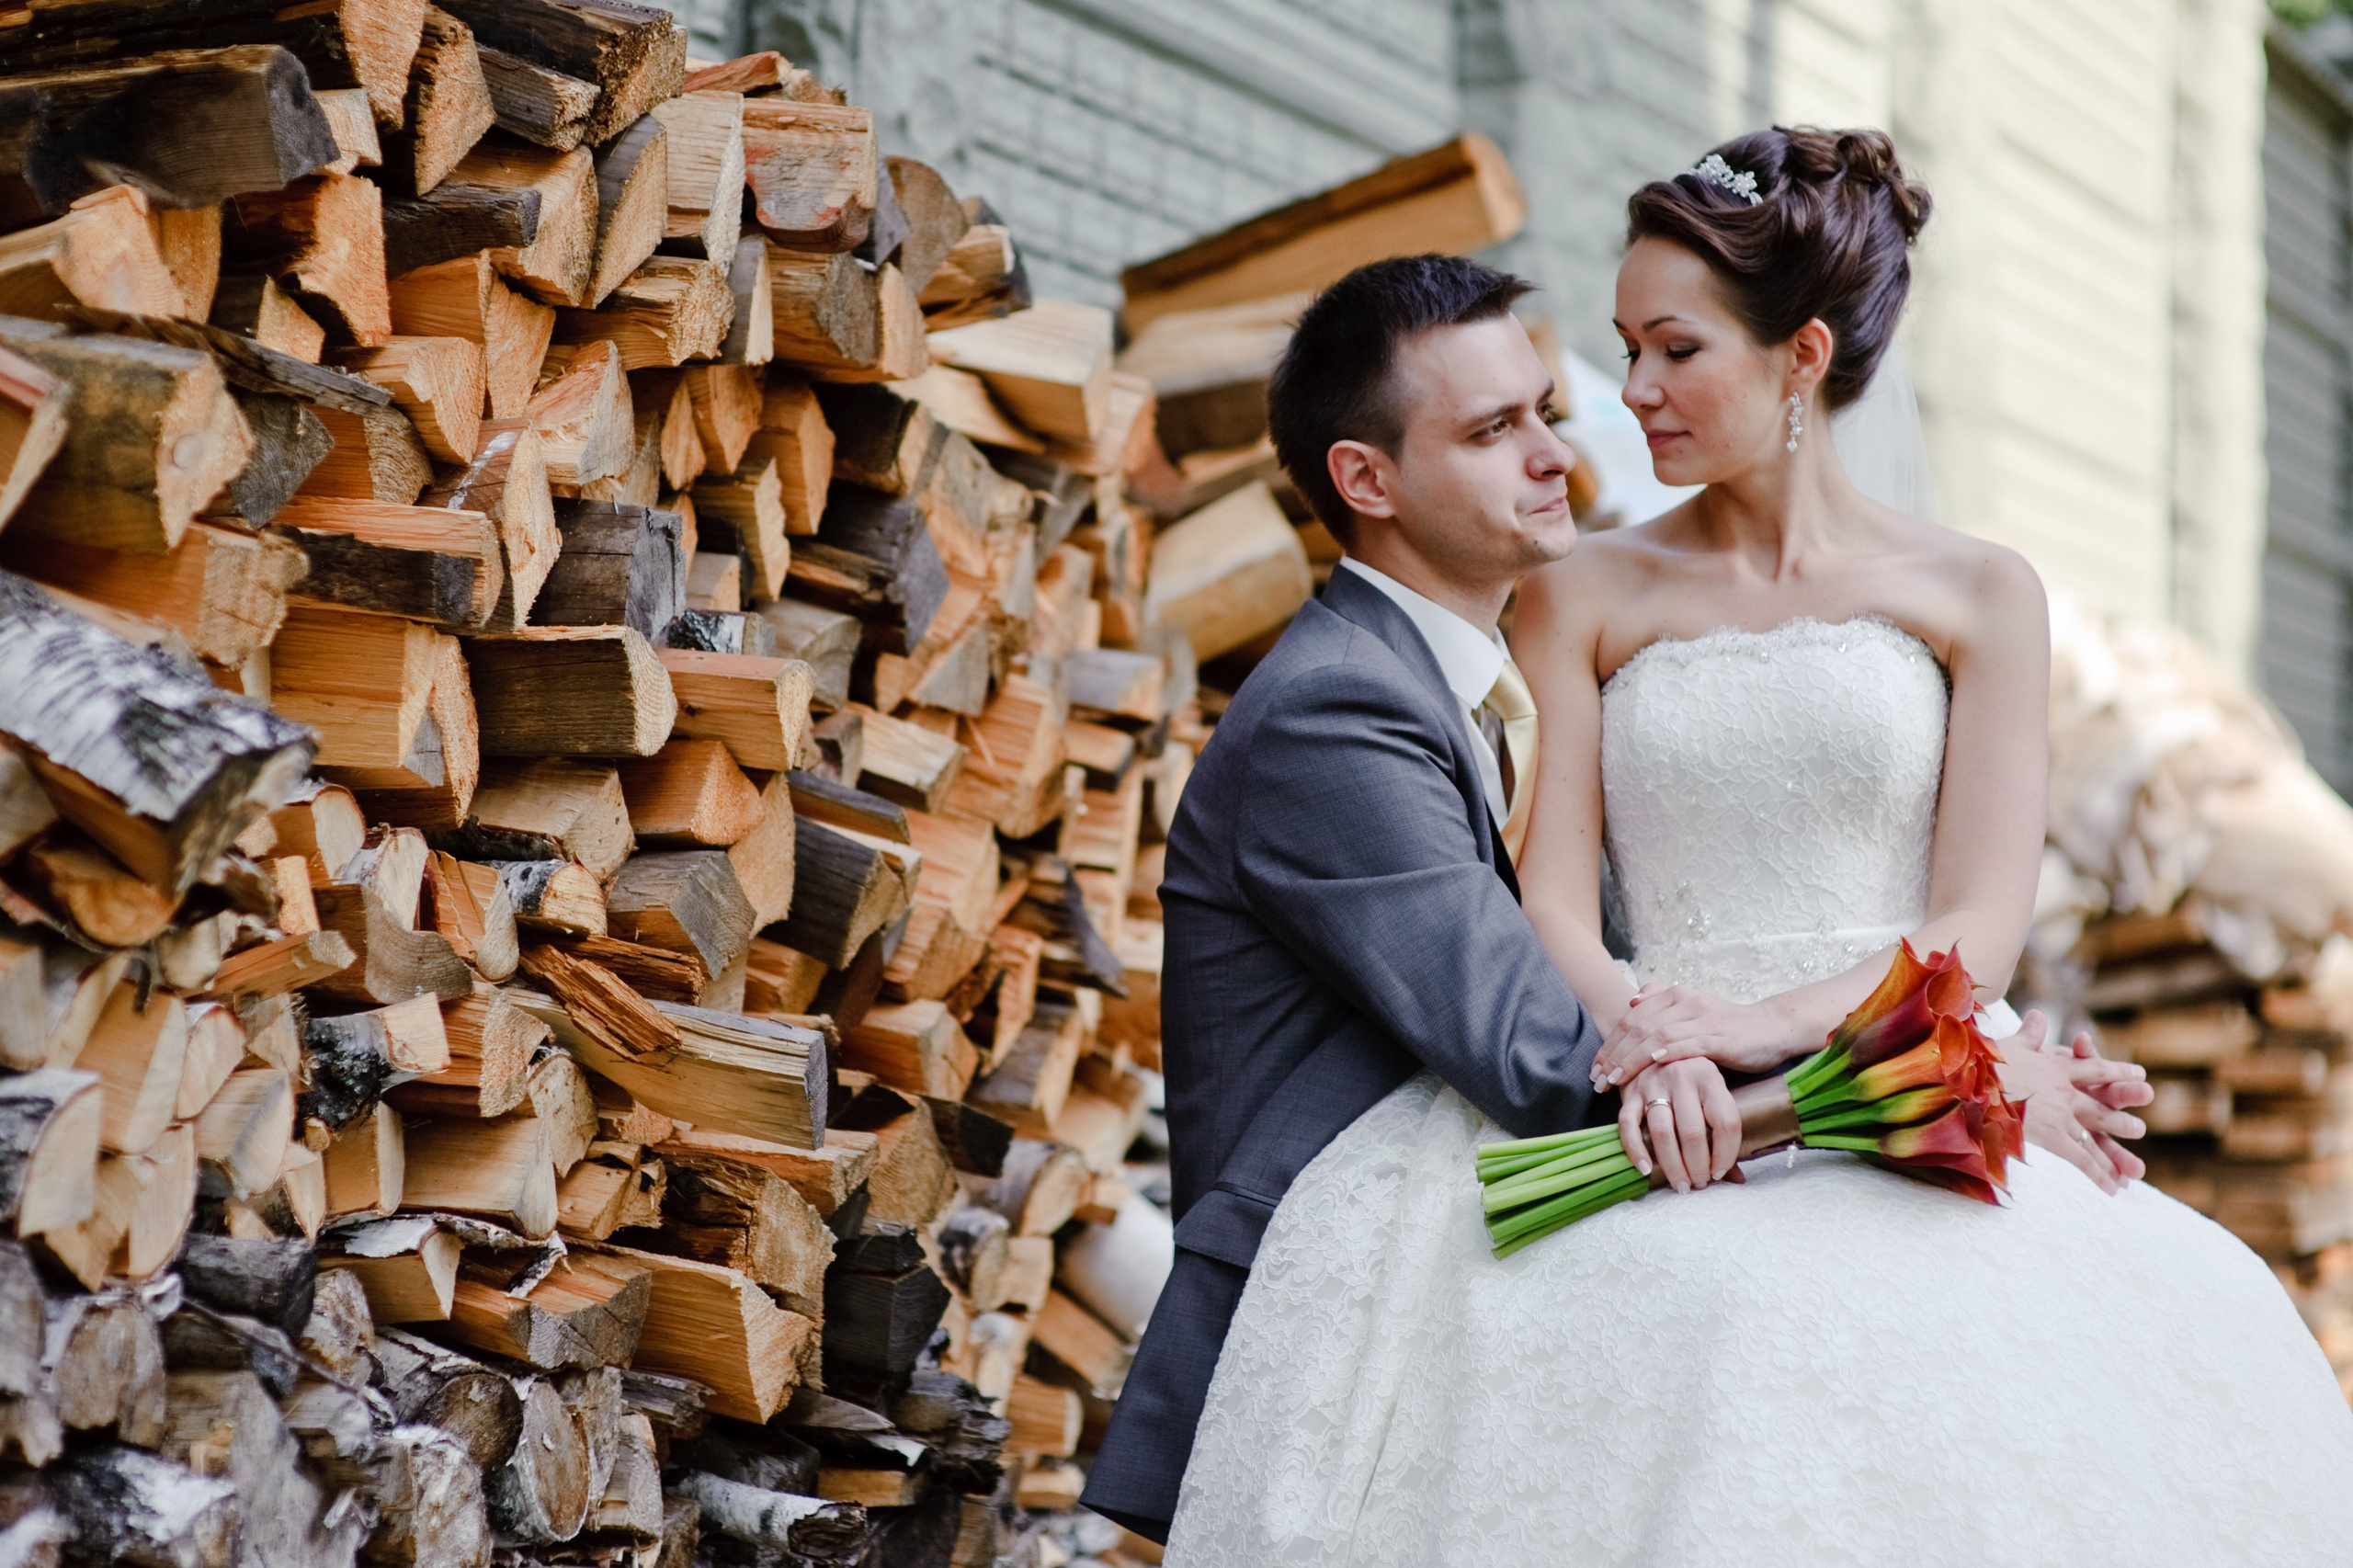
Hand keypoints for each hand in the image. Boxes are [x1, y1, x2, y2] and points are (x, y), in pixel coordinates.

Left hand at [1591, 984, 1798, 1090]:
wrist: (1771, 1028)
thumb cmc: (1727, 1026)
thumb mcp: (1692, 1010)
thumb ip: (1663, 1003)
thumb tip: (1632, 1001)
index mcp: (1675, 995)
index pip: (1631, 1019)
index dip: (1609, 1043)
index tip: (1594, 1069)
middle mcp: (1686, 1001)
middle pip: (1638, 1027)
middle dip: (1613, 1054)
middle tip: (1597, 1080)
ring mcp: (1703, 1018)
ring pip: (1657, 1035)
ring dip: (1632, 1058)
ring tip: (1614, 1079)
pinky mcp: (1720, 1037)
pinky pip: (1688, 1043)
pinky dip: (1667, 1052)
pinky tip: (1651, 1063)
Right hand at [1615, 1058, 1740, 1193]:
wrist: (1651, 1045)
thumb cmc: (1689, 1079)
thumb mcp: (1711, 1094)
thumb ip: (1722, 1133)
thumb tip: (1738, 1179)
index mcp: (1710, 1075)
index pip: (1726, 1122)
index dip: (1726, 1154)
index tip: (1720, 1172)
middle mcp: (1682, 1076)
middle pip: (1693, 1132)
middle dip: (1697, 1167)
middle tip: (1698, 1184)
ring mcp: (1653, 1083)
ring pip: (1662, 1132)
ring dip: (1672, 1166)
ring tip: (1680, 1184)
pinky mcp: (1629, 1091)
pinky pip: (1628, 1125)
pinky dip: (1636, 1150)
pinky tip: (1645, 1169)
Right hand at [1998, 1009, 2149, 1193]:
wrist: (1970, 1081)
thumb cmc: (1982, 1061)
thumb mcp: (2009, 1043)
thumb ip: (2029, 1033)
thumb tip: (2038, 1014)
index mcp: (2056, 1066)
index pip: (2094, 1068)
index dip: (2117, 1071)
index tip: (2139, 1073)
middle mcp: (2065, 1090)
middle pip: (2101, 1105)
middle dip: (2121, 1118)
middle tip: (2139, 1129)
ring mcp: (2062, 1114)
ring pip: (2096, 1135)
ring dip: (2115, 1153)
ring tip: (2135, 1168)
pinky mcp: (2053, 1136)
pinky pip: (2082, 1158)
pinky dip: (2099, 1175)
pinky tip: (2113, 1189)